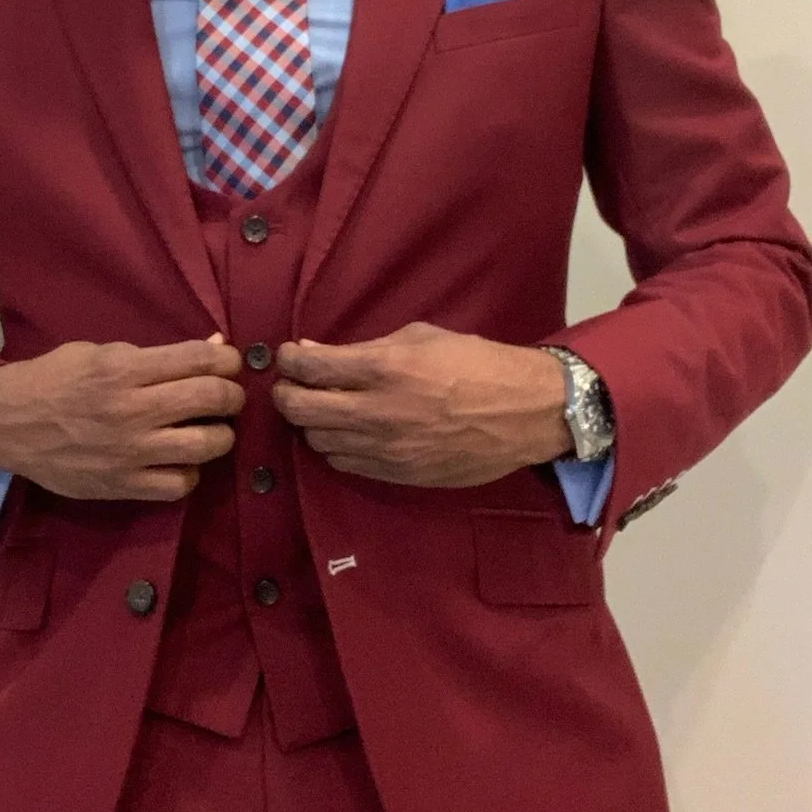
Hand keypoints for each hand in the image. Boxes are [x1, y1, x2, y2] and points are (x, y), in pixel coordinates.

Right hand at [0, 335, 244, 502]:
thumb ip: (154, 354)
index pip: (201, 360)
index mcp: (125, 369)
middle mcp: (133, 409)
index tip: (230, 363)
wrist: (5, 423)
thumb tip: (211, 349)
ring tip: (211, 430)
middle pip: (212, 399)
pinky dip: (189, 473)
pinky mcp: (123, 485)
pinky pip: (180, 485)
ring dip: (220, 436)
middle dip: (232, 395)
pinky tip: (180, 462)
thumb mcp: (99, 351)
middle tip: (226, 397)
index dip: (229, 360)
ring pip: (207, 446)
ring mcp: (130, 451)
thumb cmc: (53, 379)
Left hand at [272, 322, 569, 486]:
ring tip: (323, 408)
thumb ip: (365, 347)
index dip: (288, 360)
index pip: (309, 368)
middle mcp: (376, 412)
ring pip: (317, 441)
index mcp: (384, 369)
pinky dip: (336, 447)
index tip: (288, 356)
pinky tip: (347, 432)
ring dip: (311, 423)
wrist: (525, 413)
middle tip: (291, 385)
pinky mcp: (396, 474)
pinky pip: (344, 464)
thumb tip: (314, 353)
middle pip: (300, 410)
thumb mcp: (422, 337)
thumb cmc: (476, 364)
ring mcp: (385, 448)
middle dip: (286, 394)